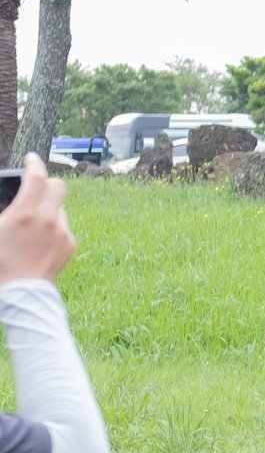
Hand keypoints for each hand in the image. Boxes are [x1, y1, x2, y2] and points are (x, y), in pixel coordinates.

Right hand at [0, 156, 75, 285]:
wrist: (20, 292)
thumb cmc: (0, 262)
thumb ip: (7, 210)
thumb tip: (14, 205)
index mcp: (25, 213)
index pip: (36, 177)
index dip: (34, 163)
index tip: (32, 159)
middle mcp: (48, 219)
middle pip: (58, 186)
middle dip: (47, 183)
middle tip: (36, 188)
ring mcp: (62, 232)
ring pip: (60, 208)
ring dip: (48, 209)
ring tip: (32, 226)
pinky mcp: (70, 244)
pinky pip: (63, 226)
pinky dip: (54, 226)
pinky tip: (40, 240)